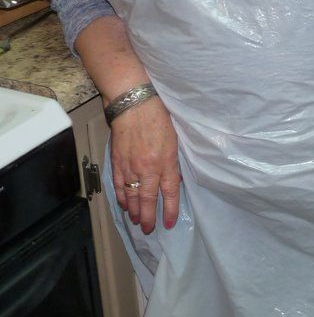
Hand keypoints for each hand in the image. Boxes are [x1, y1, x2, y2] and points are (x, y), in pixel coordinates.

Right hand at [109, 97, 180, 234]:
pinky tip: (124, 205)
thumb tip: (171, 180)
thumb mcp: (173, 139)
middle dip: (149, 217)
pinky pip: (118, 186)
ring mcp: (130, 167)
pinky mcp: (117, 163)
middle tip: (149, 230)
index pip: (170, 191)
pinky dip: (121, 198)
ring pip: (131, 196)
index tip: (169, 223)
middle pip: (148, 199)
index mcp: (165, 160)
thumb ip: (171, 161)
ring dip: (135, 211)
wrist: (133, 105)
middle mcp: (148, 168)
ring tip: (138, 221)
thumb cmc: (158, 117)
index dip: (170, 209)